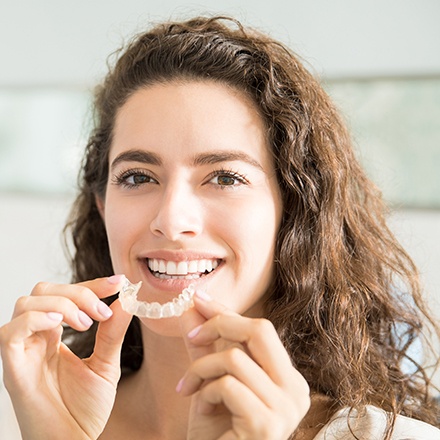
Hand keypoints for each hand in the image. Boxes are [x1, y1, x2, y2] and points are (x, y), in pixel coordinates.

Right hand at [0, 276, 131, 439]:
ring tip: (86, 324)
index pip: (66, 294)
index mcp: (55, 336)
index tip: (118, 282)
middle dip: (78, 292)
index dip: (91, 284)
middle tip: (101, 312)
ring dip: (62, 304)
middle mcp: (36, 339)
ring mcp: (23, 352)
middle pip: (44, 291)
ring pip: (27, 303)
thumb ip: (112, 333)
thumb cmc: (84, 409)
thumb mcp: (106, 365)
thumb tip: (126, 300)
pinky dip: (36, 319)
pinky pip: (11, 331)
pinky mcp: (12, 368)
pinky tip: (61, 326)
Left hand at [179, 291, 309, 439]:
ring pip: (235, 357)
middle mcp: (295, 389)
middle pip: (260, 330)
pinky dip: (205, 391)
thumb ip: (205, 346)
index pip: (260, 329)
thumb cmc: (217, 431)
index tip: (198, 300)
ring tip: (189, 388)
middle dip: (220, 324)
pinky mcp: (267, 424)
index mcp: (288, 377)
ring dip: (202, 368)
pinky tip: (200, 410)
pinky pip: (227, 385)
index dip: (227, 312)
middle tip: (193, 337)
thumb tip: (192, 308)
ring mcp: (286, 408)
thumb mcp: (211, 381)